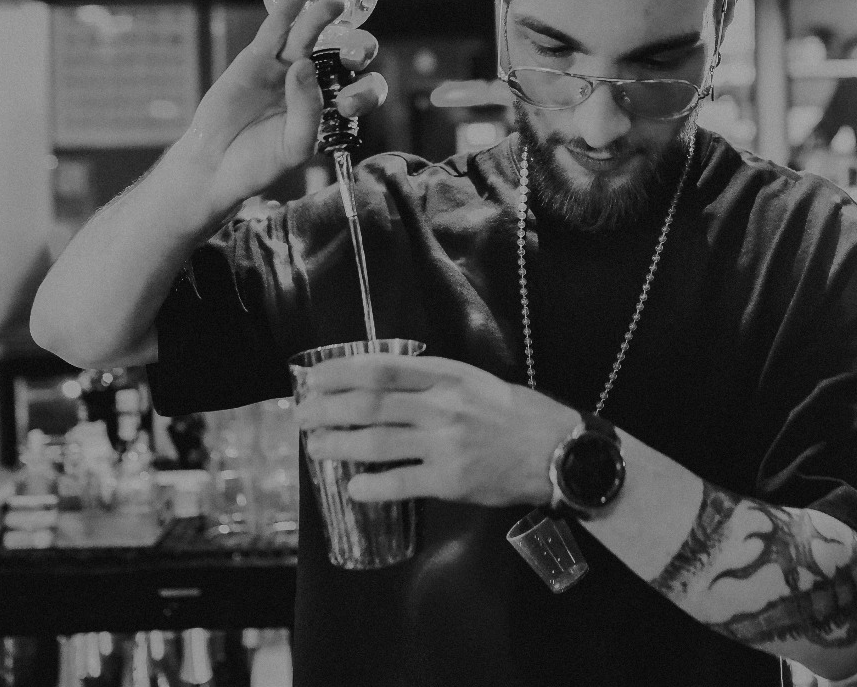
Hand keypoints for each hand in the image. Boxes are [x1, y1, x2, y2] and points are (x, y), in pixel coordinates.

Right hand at [170, 0, 387, 221]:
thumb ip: (307, 111)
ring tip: (334, 3)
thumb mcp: (292, 147)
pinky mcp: (257, 60)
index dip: (365, 91)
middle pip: (343, 58)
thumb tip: (303, 66)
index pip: (362, 92)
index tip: (348, 104)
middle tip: (352, 54)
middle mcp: (314, 86)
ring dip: (322, 18)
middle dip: (356, 49)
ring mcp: (286, 70)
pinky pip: (276, 31)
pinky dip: (287, 10)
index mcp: (332, 111)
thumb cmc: (257, 164)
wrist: (213, 166)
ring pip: (309, 38)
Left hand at [295, 354, 580, 505]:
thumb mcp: (475, 380)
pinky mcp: (451, 480)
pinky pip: (399, 483)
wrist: (555, 450)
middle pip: (370, 404)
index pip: (383, 368)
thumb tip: (382, 381)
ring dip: (338, 445)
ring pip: (376, 443)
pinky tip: (353, 487)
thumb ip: (433, 379)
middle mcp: (442, 406)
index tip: (313, 376)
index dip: (341, 372)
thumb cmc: (514, 412)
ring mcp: (445, 444)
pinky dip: (371, 487)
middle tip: (301, 415)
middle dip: (327, 409)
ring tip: (315, 447)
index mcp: (447, 375)